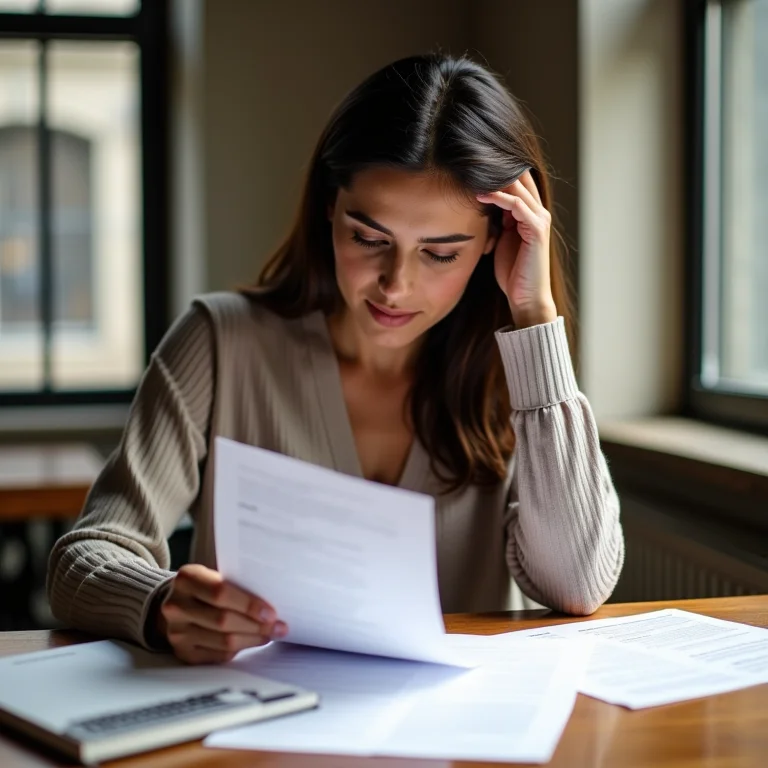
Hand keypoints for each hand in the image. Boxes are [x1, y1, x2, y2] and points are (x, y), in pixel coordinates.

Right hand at [156, 564, 287, 664]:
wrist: (176, 603)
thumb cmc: (205, 587)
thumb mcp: (214, 576)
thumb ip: (236, 585)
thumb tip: (271, 604)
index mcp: (187, 579)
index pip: (221, 592)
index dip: (249, 604)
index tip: (271, 612)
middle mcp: (177, 606)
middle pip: (223, 620)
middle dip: (256, 625)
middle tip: (278, 627)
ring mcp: (177, 632)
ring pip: (223, 641)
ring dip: (252, 639)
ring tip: (270, 635)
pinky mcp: (183, 652)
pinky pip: (218, 656)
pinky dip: (240, 649)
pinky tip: (252, 642)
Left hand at [476, 170, 556, 328]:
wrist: (525, 297)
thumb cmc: (512, 272)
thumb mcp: (501, 239)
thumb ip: (497, 221)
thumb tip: (480, 205)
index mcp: (530, 213)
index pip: (516, 182)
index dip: (496, 171)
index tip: (471, 165)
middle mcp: (538, 212)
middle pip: (519, 178)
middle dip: (496, 168)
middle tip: (471, 159)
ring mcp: (539, 219)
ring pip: (518, 188)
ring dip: (494, 180)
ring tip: (472, 172)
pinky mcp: (536, 230)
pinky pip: (517, 206)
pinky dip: (499, 198)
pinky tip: (480, 195)